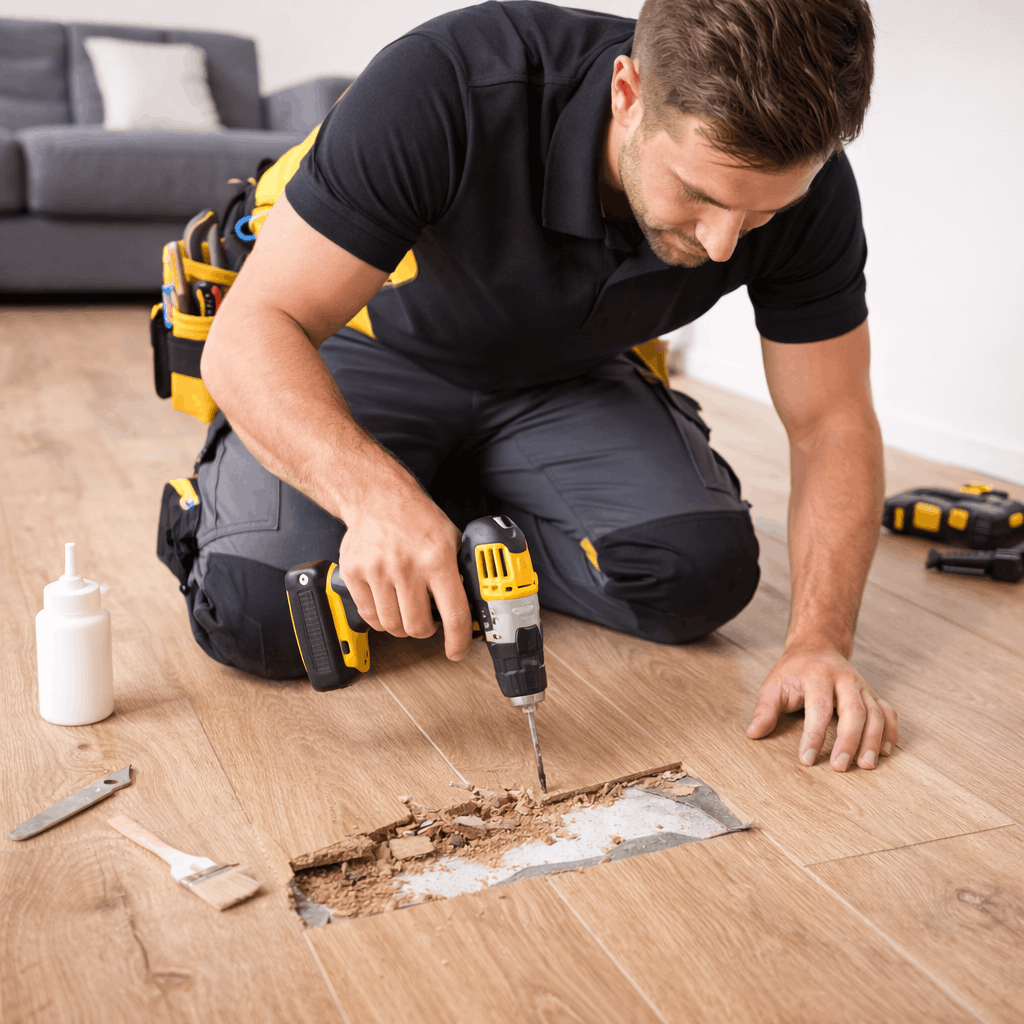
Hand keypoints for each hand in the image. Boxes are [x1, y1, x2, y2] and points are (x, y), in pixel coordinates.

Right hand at [336, 480, 472, 660]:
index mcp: (437, 558)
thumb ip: (459, 571)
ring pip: (392, 626)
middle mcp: (407, 566)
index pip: (454, 613)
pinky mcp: (354, 573)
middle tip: (426, 621)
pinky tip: (387, 603)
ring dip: (402, 626)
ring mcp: (377, 571)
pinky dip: (380, 618)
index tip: (456, 651)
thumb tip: (472, 605)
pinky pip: (369, 616)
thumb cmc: (416, 518)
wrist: (377, 497)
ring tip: (405, 610)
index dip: (457, 640)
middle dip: (425, 630)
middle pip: (418, 627)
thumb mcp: (450, 539)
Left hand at [746, 647, 897, 769]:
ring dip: (873, 741)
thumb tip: (753, 733)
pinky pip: (888, 713)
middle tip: (840, 767)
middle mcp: (845, 679)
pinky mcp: (873, 694)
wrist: (817, 646)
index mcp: (818, 676)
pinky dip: (890, 733)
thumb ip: (765, 709)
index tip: (807, 760)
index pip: (819, 708)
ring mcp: (862, 686)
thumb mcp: (774, 684)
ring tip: (866, 766)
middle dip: (849, 741)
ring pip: (876, 713)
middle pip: (854, 711)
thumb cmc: (793, 671)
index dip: (814, 736)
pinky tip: (885, 753)